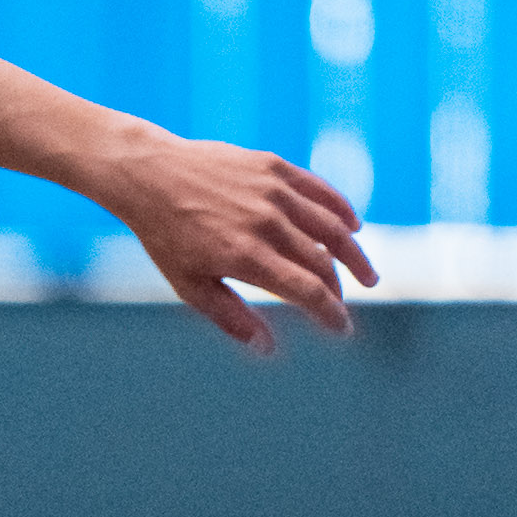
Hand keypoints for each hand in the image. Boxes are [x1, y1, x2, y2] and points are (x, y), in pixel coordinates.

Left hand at [106, 136, 371, 356]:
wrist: (150, 174)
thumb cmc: (167, 235)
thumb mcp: (190, 285)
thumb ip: (231, 317)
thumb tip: (267, 349)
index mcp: (246, 257)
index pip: (307, 291)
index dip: (330, 313)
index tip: (342, 328)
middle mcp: (266, 223)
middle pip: (322, 262)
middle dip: (338, 289)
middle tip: (342, 303)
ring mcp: (273, 192)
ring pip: (331, 226)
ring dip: (354, 253)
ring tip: (366, 274)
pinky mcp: (274, 167)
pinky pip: (320, 191)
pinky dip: (341, 211)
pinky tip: (352, 228)